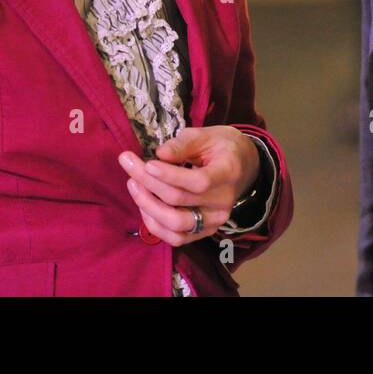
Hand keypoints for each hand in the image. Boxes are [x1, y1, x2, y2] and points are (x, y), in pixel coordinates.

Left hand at [118, 126, 259, 246]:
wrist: (243, 166)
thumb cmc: (221, 146)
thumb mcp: (206, 135)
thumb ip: (183, 144)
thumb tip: (159, 154)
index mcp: (228, 173)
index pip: (198, 181)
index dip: (169, 175)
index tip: (147, 163)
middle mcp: (223, 202)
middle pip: (179, 200)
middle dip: (148, 182)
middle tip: (128, 163)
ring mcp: (215, 221)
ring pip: (176, 225)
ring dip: (147, 206)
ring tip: (133, 184)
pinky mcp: (206, 232)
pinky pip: (177, 238)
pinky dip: (155, 225)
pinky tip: (144, 205)